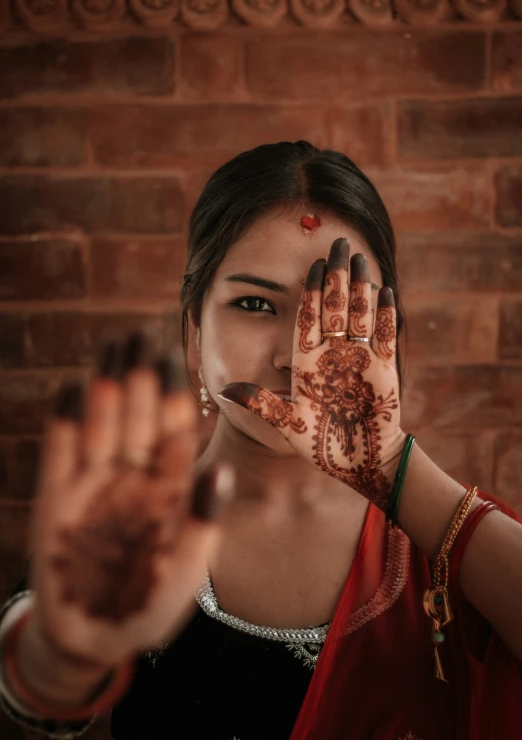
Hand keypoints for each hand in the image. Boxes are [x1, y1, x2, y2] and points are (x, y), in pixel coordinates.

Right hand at [28, 333, 232, 668]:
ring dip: (105, 386)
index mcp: (168, 487)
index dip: (174, 394)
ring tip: (110, 346)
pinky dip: (65, 423)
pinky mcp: (57, 499)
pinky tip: (73, 388)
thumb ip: (202, 524)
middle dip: (139, 376)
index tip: (176, 357)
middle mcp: (132, 477)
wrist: (91, 639)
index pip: (174, 431)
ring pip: (100, 424)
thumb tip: (222, 473)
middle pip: (137, 416)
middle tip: (139, 333)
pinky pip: (60, 454)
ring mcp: (93, 485)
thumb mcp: (185, 571)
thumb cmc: (149, 605)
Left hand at [218, 238, 404, 510]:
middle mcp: (331, 354)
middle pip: (333, 308)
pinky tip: (387, 290)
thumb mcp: (287, 422)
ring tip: (360, 259)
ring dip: (360, 287)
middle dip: (335, 276)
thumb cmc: (318, 446)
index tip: (312, 265)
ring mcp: (357, 359)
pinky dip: (385, 315)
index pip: (307, 318)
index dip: (310, 293)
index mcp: (306, 362)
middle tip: (338, 243)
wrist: (356, 462)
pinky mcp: (383, 368)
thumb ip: (260, 403)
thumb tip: (225, 389)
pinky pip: (384, 336)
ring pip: (358, 315)